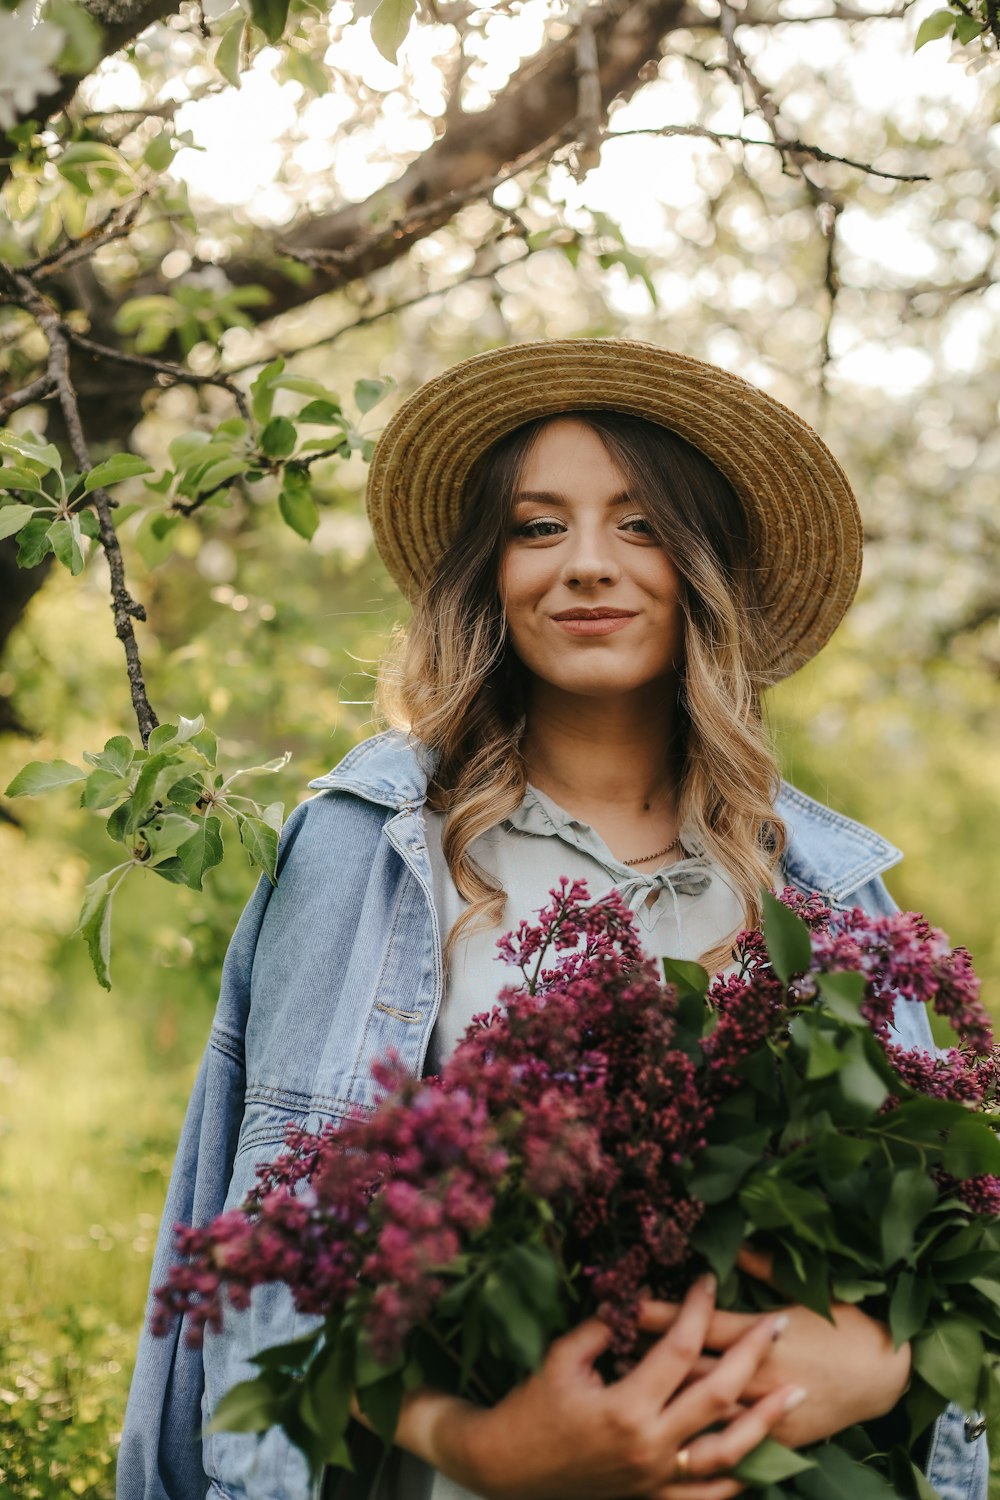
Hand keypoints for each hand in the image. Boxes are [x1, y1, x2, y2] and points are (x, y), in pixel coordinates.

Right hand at [382, 1274, 806, 1499]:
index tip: (709, 1280)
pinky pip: (706, 1496)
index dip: (698, 1309)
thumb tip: (639, 1303)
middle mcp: (649, 1445)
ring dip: (766, 1420)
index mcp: (626, 1406)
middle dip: (752, 1355)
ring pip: (727, 1452)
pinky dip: (738, 1479)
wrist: (506, 1467)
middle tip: (779, 1324)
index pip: (679, 1348)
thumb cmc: (530, 1408)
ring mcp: (655, 1479)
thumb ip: (604, 1328)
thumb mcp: (562, 1358)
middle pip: (718, 1395)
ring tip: (795, 1394)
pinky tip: (761, 1458)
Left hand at [637, 1248, 910, 1449]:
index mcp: (761, 1335)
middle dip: (649, 1355)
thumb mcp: (807, 1285)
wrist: (885, 1374)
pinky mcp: (775, 1441)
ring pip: (701, 1411)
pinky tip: (666, 1428)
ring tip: (623, 1386)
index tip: (623, 1302)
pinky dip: (697, 1434)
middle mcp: (756, 1377)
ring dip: (665, 1398)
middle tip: (611, 1345)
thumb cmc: (846, 1322)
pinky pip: (729, 1444)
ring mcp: (764, 1413)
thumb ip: (763, 1265)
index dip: (659, 1314)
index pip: (697, 1324)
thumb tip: (731, 1239)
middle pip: (689, 1368)